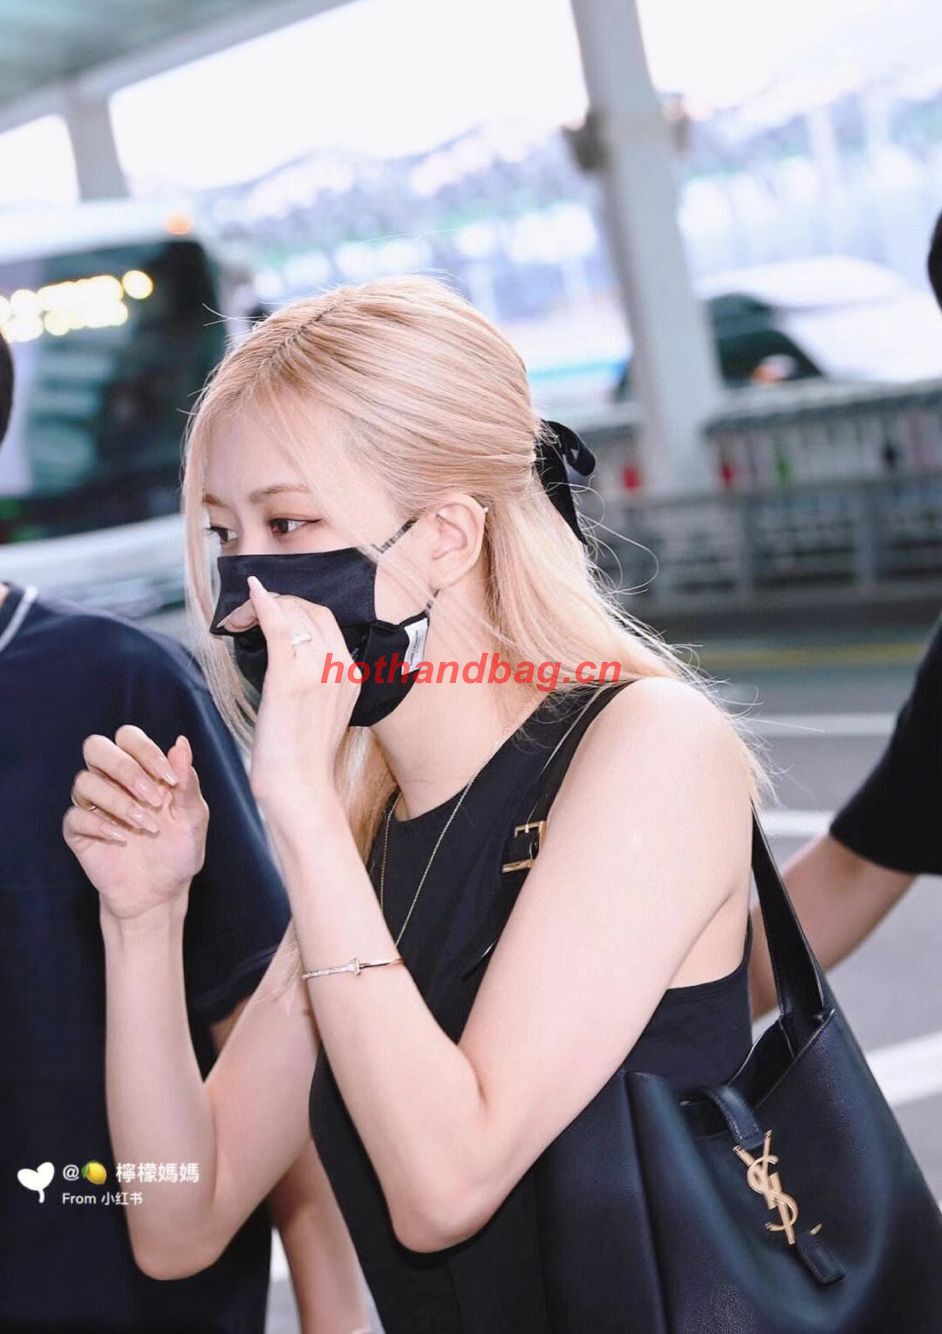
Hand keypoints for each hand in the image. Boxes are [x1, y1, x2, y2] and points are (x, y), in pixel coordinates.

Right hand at [62, 726, 208, 921]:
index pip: (128, 737)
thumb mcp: (192, 816)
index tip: (170, 780)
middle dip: (125, 769)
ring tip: (145, 826)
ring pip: (84, 781)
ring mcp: (93, 805)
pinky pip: (75, 816)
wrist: (161, 891)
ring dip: (118, 802)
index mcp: (140, 769)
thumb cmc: (178, 849)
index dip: (146, 751)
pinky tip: (122, 838)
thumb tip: (181, 743)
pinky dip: (100, 825)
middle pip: (96, 748)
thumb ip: (186, 781)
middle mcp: (112, 781)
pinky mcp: (79, 830)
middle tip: (152, 798)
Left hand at [236, 574, 359, 809]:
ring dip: (260, 608)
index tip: (268, 614)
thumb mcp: (325, 711)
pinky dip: (263, 606)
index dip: (293, 608)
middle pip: (309, 610)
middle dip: (277, 603)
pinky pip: (279, 628)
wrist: (300, 788)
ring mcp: (317, 670)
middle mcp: (340, 665)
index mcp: (352, 672)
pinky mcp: (289, 679)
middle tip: (246, 616)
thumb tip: (289, 655)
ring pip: (291, 615)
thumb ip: (318, 680)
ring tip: (238, 619)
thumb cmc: (304, 756)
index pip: (324, 620)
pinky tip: (251, 594)